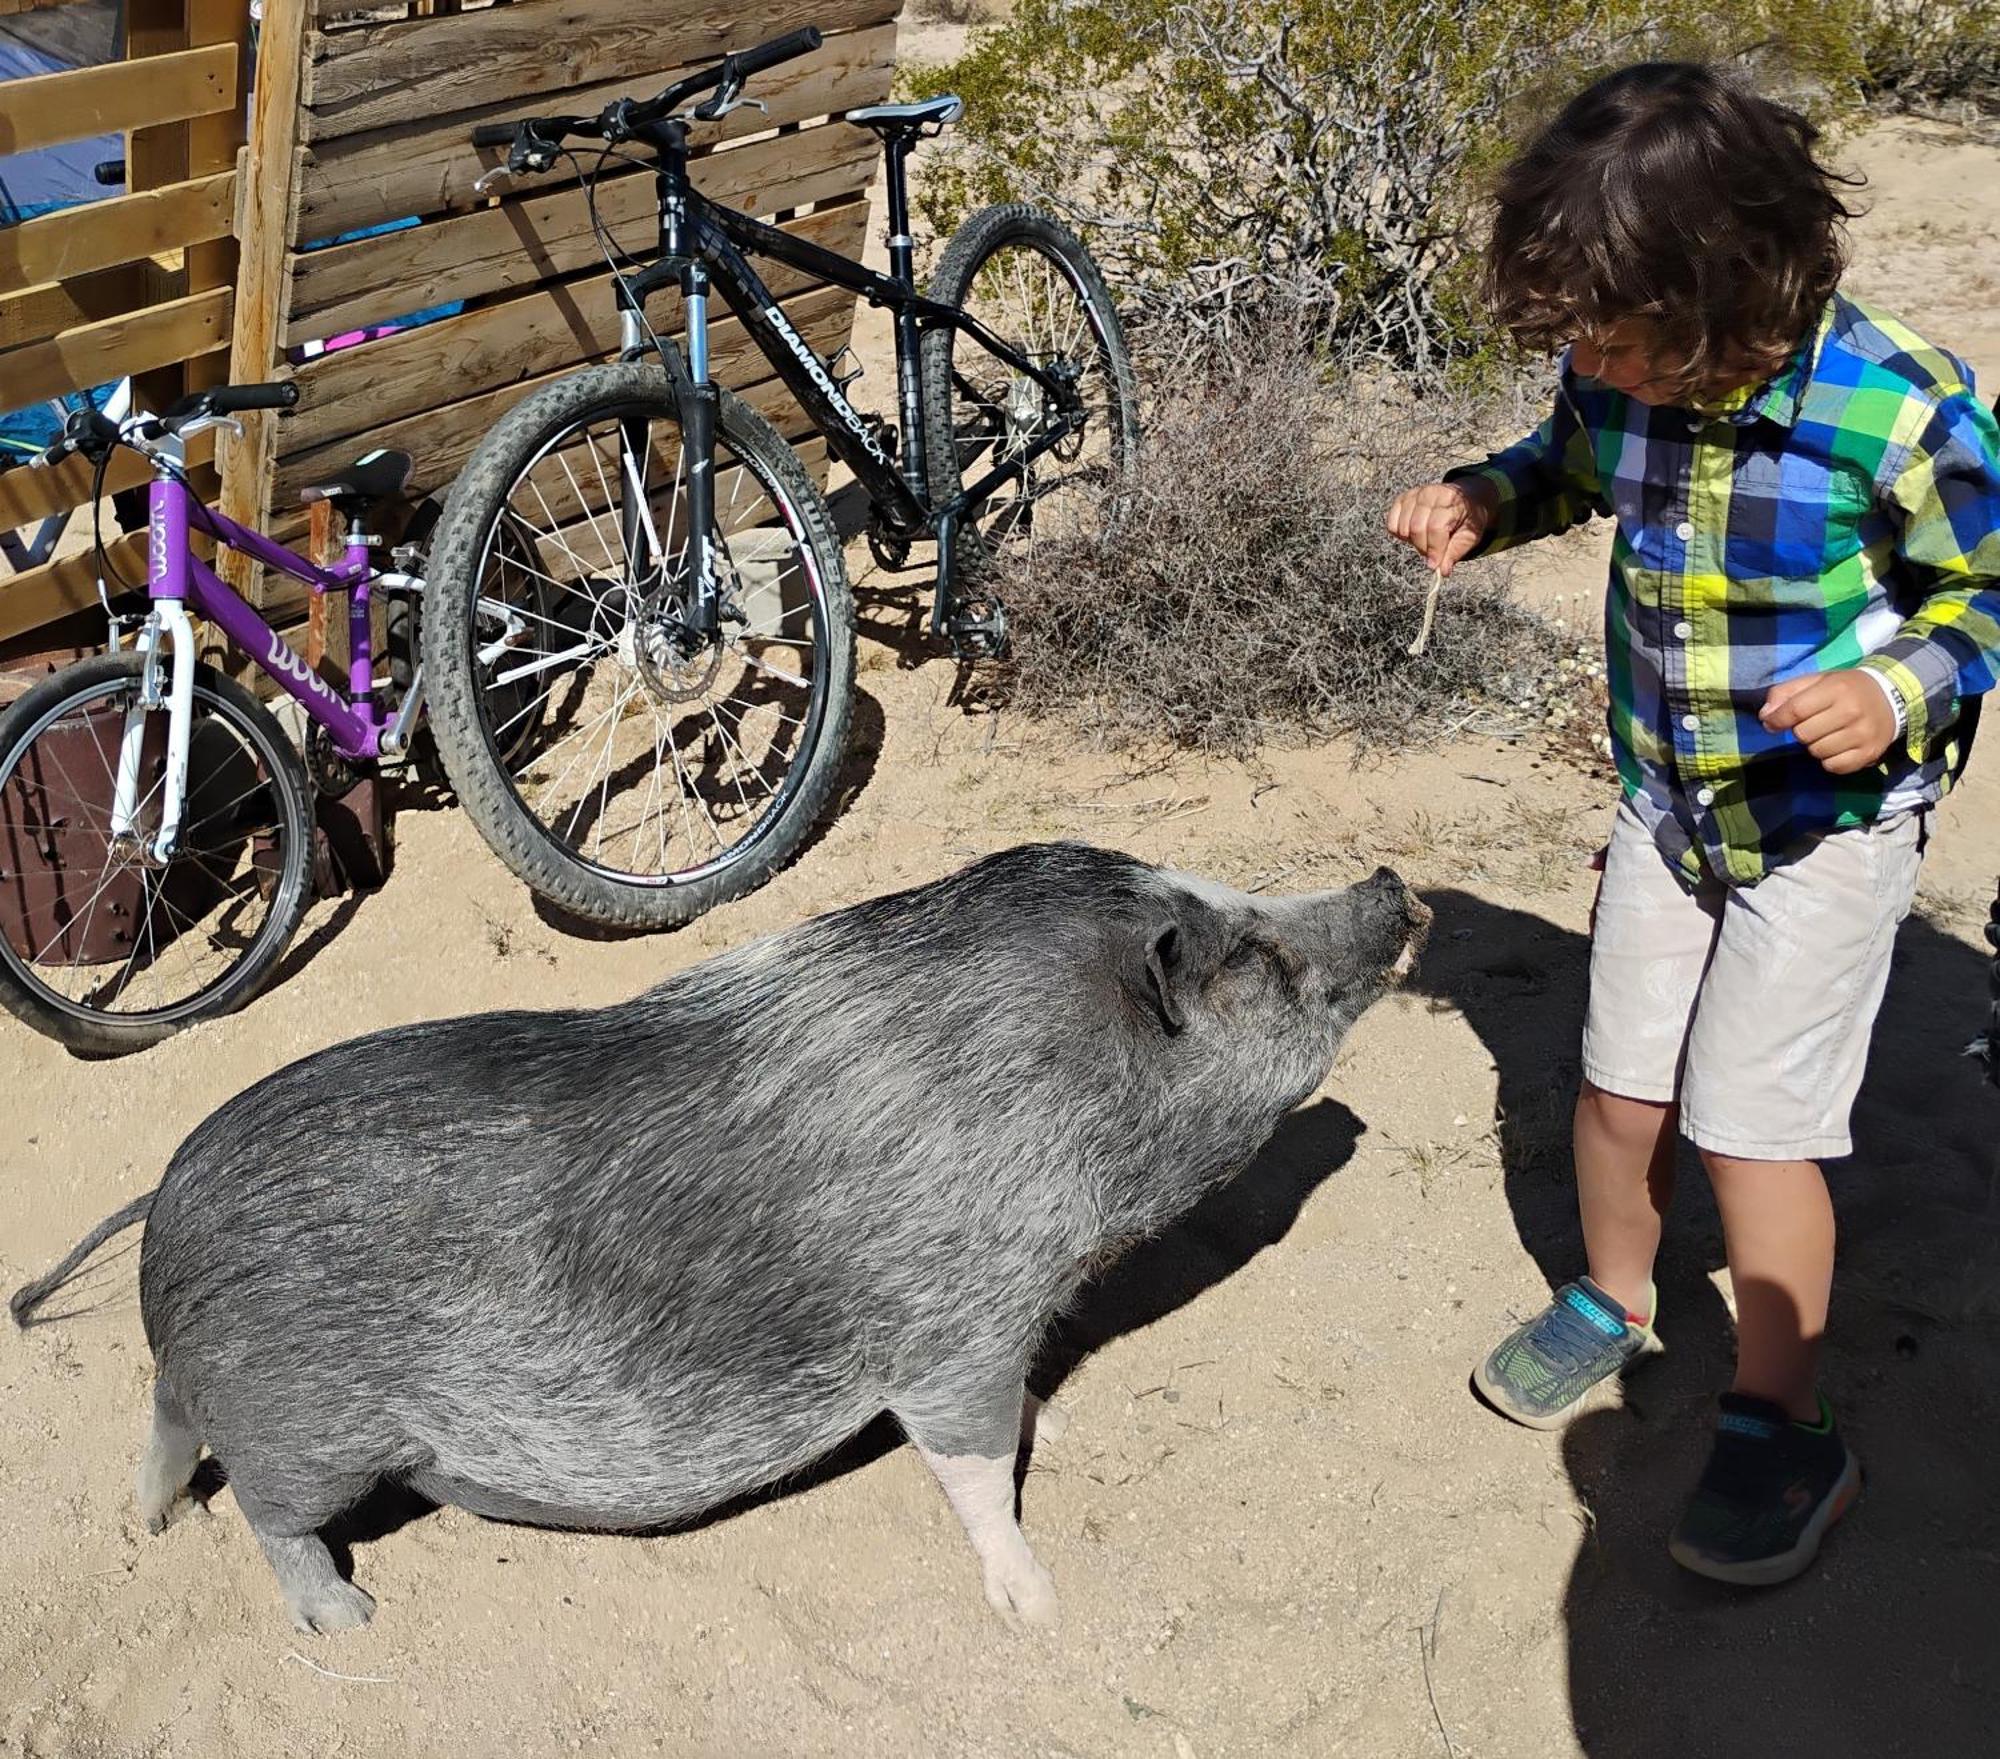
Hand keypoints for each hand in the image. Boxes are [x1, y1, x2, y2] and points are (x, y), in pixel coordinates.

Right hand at [1386, 479, 1495, 577]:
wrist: (1465, 498)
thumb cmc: (1468, 518)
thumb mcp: (1470, 536)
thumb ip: (1456, 553)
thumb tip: (1442, 571)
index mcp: (1450, 500)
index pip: (1435, 527)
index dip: (1434, 549)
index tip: (1435, 565)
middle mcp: (1430, 493)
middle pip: (1416, 528)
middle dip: (1423, 548)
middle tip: (1433, 553)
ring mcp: (1413, 495)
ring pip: (1403, 528)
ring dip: (1413, 541)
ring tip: (1427, 540)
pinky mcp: (1402, 499)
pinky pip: (1392, 524)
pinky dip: (1401, 534)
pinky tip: (1414, 533)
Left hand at [1758, 671, 1898, 774]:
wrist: (1892, 696)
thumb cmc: (1846, 689)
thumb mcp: (1817, 681)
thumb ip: (1786, 693)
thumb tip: (1765, 716)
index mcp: (1837, 689)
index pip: (1795, 710)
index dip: (1777, 720)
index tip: (1772, 723)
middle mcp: (1852, 711)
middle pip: (1803, 734)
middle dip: (1801, 730)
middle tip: (1814, 723)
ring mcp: (1863, 734)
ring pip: (1817, 752)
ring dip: (1815, 745)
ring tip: (1828, 733)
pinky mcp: (1870, 753)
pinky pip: (1833, 766)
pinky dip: (1830, 759)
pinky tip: (1838, 746)